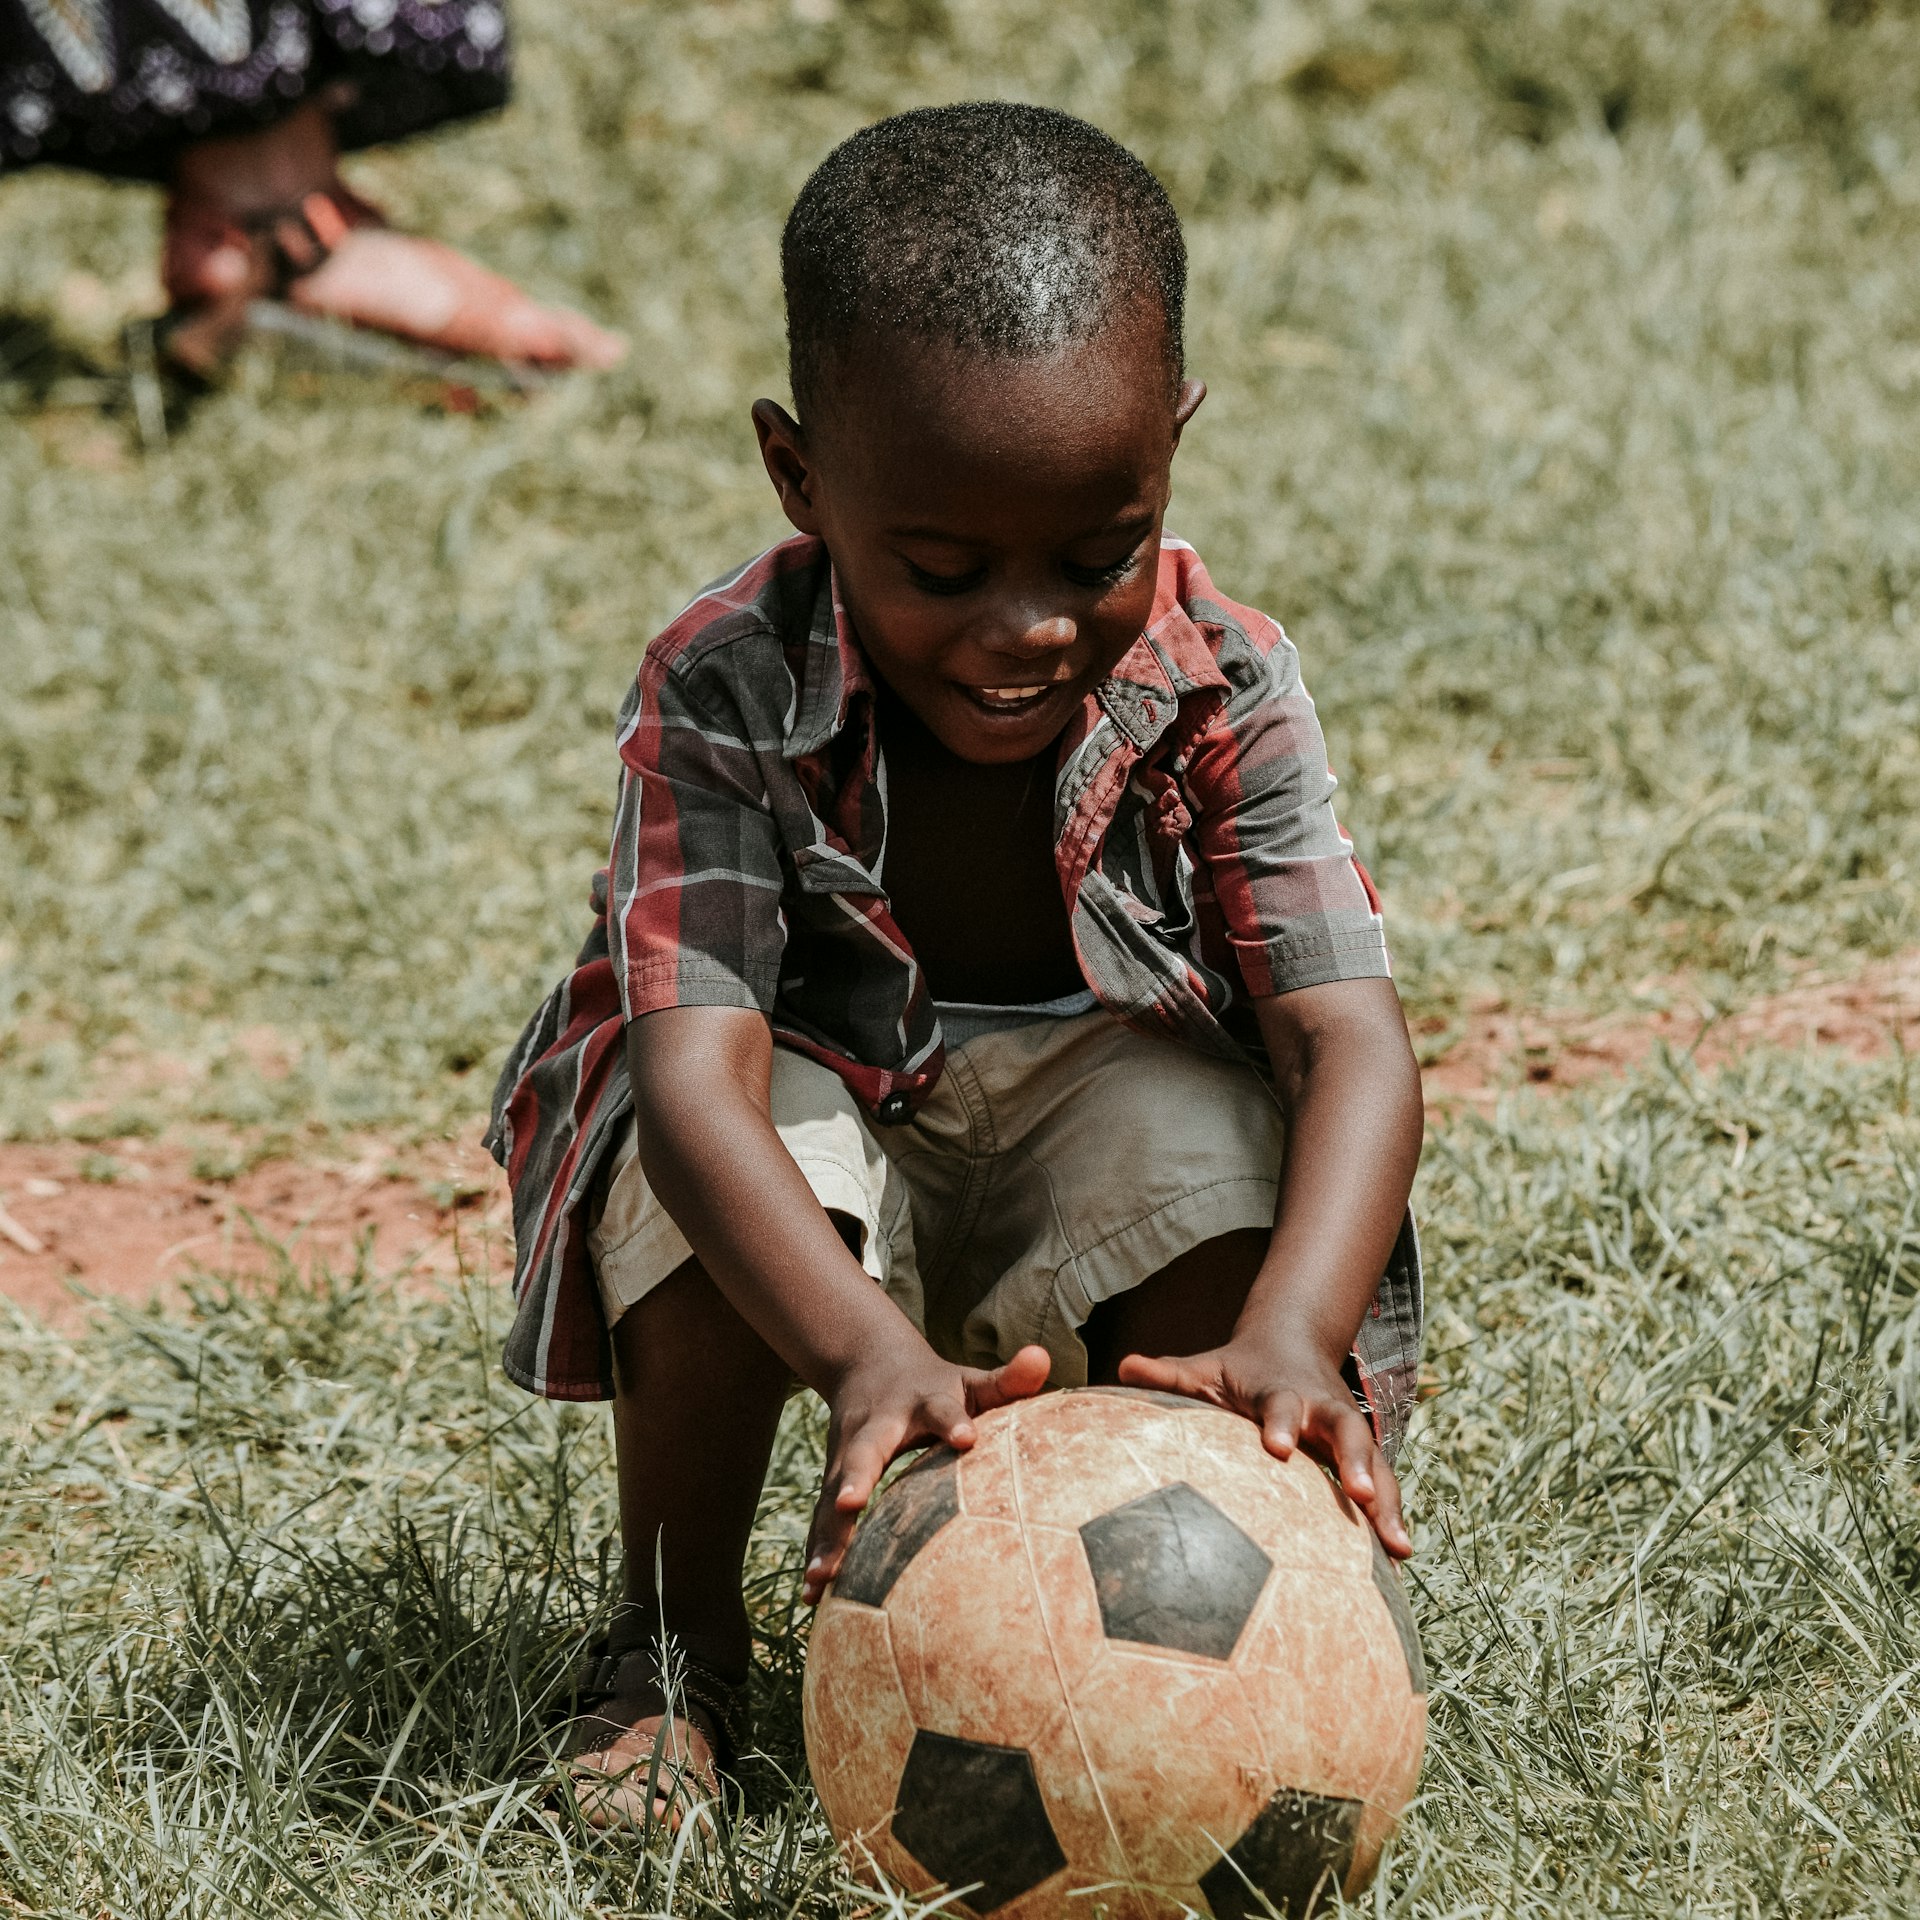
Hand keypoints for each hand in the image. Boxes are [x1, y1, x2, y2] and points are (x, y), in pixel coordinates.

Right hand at [804, 1342, 1049, 1602]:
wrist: (867, 1364)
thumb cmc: (937, 1386)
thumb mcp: (971, 1380)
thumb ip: (1009, 1379)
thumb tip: (1043, 1356)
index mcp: (921, 1403)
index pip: (941, 1410)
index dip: (953, 1423)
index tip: (968, 1439)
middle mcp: (876, 1428)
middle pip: (864, 1452)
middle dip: (856, 1477)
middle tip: (850, 1504)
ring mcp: (847, 1455)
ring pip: (832, 1495)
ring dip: (827, 1535)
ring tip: (820, 1578)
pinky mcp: (833, 1482)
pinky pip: (823, 1521)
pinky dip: (818, 1553)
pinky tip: (812, 1597)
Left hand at [1118, 1339, 1410, 1558]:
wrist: (1292, 1347)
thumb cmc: (1237, 1371)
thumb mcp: (1204, 1369)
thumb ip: (1167, 1375)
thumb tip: (1123, 1366)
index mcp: (1281, 1391)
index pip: (1281, 1404)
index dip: (1280, 1423)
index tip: (1275, 1447)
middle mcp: (1322, 1409)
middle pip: (1347, 1430)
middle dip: (1355, 1460)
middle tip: (1360, 1494)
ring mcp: (1348, 1433)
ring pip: (1376, 1463)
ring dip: (1388, 1502)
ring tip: (1398, 1549)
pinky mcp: (1362, 1457)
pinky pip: (1383, 1488)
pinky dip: (1392, 1520)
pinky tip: (1399, 1563)